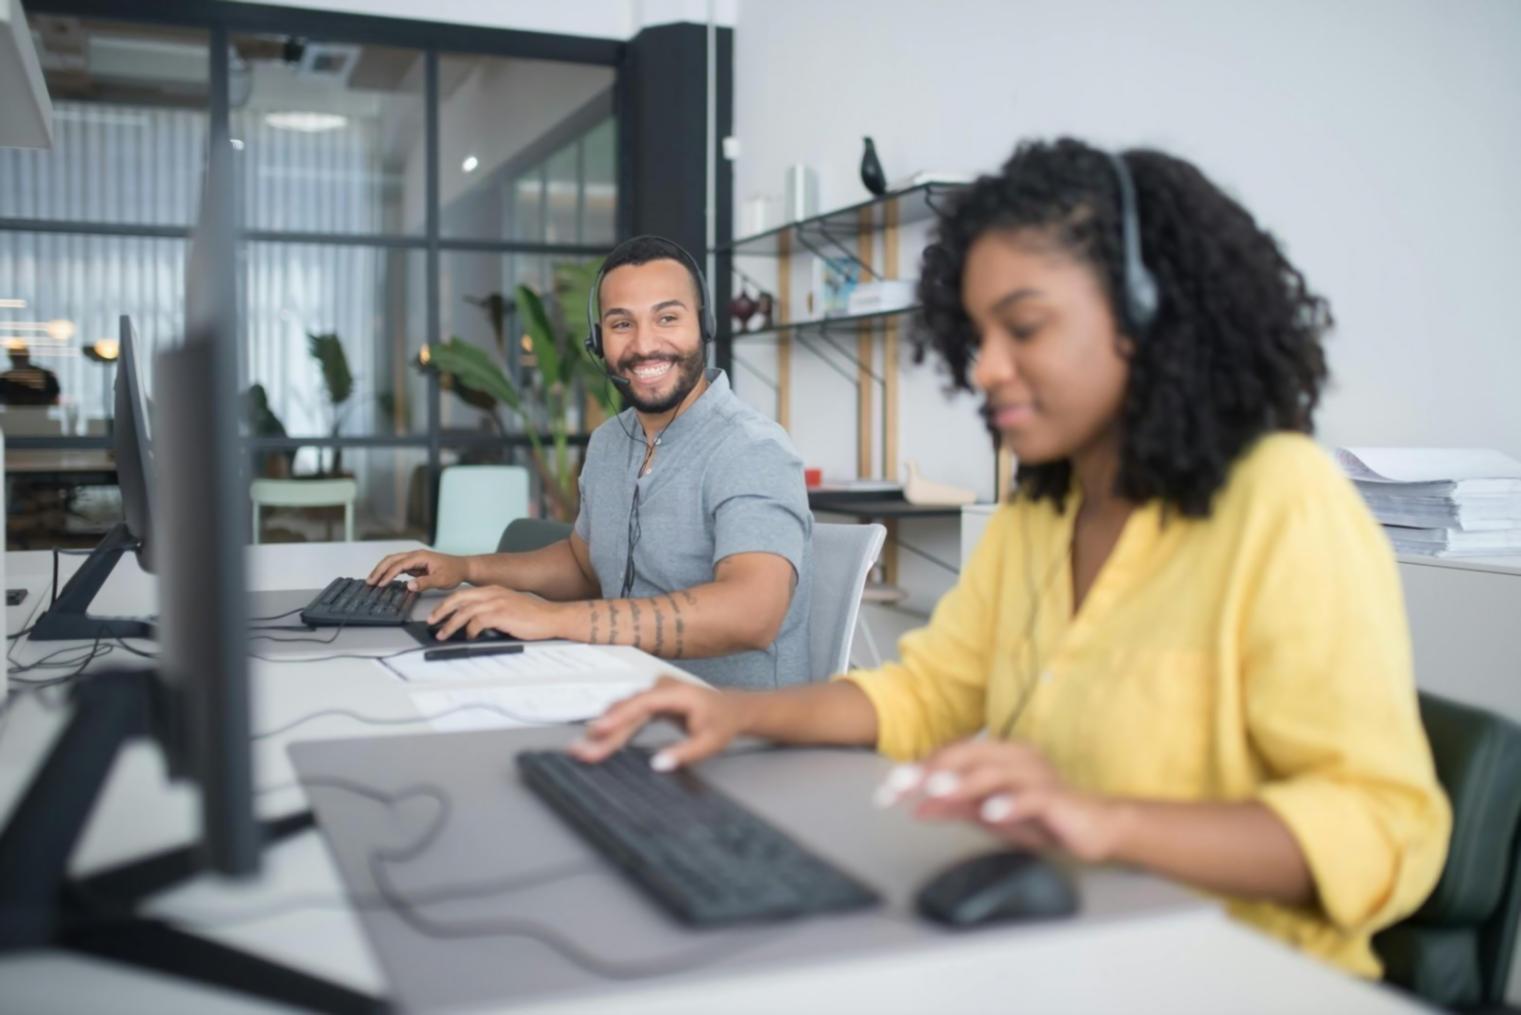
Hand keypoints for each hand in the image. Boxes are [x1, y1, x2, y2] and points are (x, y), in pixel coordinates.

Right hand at [367, 549, 469, 591]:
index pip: (399, 565)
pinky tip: (384, 580)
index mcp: (420, 556)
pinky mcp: (416, 565)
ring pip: (393, 562)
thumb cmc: (454, 572)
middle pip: (392, 560)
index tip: (380, 584)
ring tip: (372, 581)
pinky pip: (399, 567)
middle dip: (379, 570)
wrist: (463, 568)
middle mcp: (415, 556)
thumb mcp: (441, 580)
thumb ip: (425, 583)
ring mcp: (415, 560)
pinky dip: (389, 572)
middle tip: (369, 582)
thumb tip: (409, 586)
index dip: (388, 574)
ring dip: (382, 570)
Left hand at [427, 586, 562, 640]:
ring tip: (442, 634)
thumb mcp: (509, 608)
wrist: (552, 617)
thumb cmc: (534, 617)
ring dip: (450, 624)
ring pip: (464, 611)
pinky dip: (469, 631)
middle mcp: (493, 593)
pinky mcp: (501, 614)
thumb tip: (474, 625)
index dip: (447, 604)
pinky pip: (477, 622)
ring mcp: (497, 602)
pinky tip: (469, 637)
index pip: (463, 594)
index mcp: (494, 590)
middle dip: (441, 610)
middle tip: (431, 621)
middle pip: (458, 598)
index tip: (438, 614)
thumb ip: (492, 611)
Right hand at [569, 675, 750, 769]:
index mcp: (675, 693)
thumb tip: (657, 764)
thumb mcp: (710, 742)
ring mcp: (654, 694)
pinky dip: (614, 730)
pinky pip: (628, 717)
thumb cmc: (723, 723)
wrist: (734, 709)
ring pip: (623, 714)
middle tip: (581, 751)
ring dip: (604, 733)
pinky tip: (598, 742)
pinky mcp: (650, 703)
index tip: (599, 731)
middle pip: (626, 711)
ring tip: (583, 750)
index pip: (641, 704)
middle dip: (603, 732)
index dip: (618, 717)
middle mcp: (660, 688)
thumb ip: (684, 753)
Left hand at [902, 738, 1124, 862]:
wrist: (1096, 828)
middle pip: (969, 756)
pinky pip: (1032, 797)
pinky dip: (1009, 804)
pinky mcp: (1059, 799)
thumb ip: (954, 808)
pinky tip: (990, 813)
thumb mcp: (989, 814)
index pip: (951, 756)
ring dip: (965, 781)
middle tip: (900, 785)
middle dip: (931, 770)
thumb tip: (915, 807)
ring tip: (937, 790)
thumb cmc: (1042, 818)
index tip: (886, 792)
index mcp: (999, 755)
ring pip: (997, 772)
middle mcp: (1016, 757)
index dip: (918, 770)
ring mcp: (1038, 775)